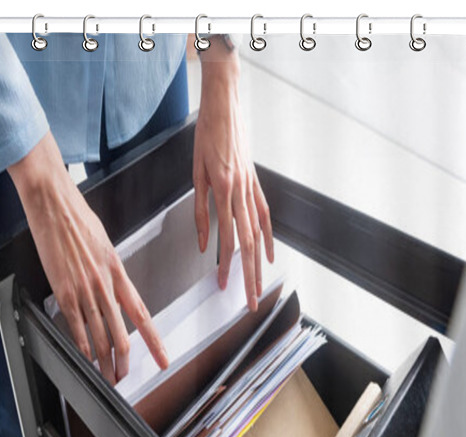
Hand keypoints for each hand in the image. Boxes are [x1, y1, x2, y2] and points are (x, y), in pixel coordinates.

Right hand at [8, 132, 167, 384]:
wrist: (54, 202)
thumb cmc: (78, 219)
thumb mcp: (105, 245)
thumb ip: (111, 271)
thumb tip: (114, 289)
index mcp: (119, 272)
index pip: (142, 314)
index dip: (153, 341)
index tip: (162, 359)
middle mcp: (105, 285)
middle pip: (121, 334)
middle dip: (123, 361)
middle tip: (124, 377)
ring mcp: (85, 290)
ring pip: (99, 336)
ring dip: (103, 361)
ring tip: (106, 376)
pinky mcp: (63, 291)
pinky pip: (76, 326)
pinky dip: (82, 346)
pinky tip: (86, 358)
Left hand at [193, 40, 273, 311]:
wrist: (224, 105)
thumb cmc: (206, 135)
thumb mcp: (195, 173)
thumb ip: (201, 211)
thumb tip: (205, 243)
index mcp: (224, 191)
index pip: (227, 239)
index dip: (226, 265)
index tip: (222, 285)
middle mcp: (242, 194)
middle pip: (249, 245)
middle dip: (250, 277)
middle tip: (251, 302)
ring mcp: (252, 189)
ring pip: (259, 235)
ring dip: (260, 265)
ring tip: (260, 287)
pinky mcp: (256, 184)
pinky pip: (265, 216)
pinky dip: (269, 238)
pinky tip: (269, 256)